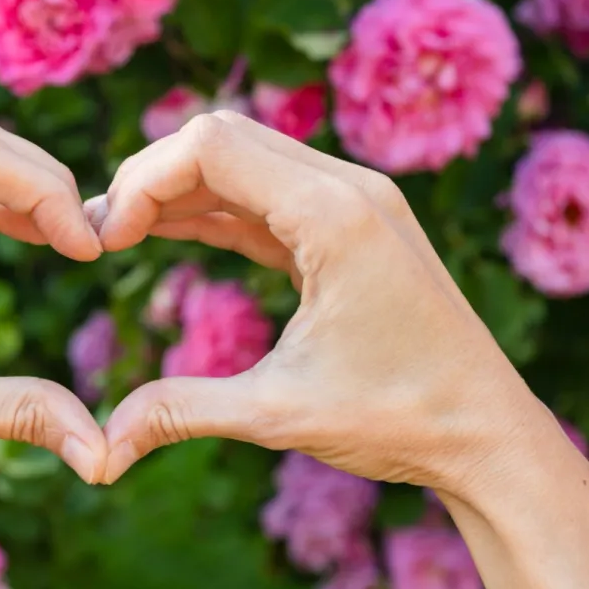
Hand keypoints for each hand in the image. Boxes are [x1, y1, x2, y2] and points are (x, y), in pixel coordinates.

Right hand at [90, 111, 555, 492]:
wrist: (490, 435)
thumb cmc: (401, 419)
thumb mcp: (278, 415)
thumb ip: (181, 412)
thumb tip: (98, 452)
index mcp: (334, 213)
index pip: (209, 145)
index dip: (141, 182)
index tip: (104, 241)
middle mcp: (350, 187)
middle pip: (223, 137)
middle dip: (153, 177)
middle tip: (103, 236)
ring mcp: (358, 202)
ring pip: (246, 159)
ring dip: (182, 190)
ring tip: (121, 237)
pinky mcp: (357, 226)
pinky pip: (271, 194)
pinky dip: (218, 208)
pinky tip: (171, 236)